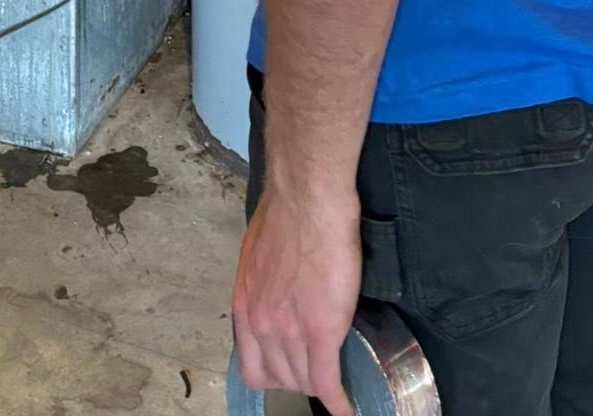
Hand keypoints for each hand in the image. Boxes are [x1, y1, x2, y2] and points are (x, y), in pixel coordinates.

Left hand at [233, 183, 360, 415]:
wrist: (307, 199)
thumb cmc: (286, 213)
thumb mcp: (258, 255)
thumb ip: (263, 285)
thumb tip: (276, 292)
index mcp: (244, 307)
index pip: (251, 367)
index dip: (274, 374)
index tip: (289, 371)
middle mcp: (260, 326)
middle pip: (280, 378)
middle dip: (299, 376)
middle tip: (318, 366)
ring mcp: (289, 332)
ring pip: (304, 381)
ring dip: (320, 382)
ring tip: (334, 376)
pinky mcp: (321, 331)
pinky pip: (328, 382)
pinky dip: (339, 402)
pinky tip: (348, 411)